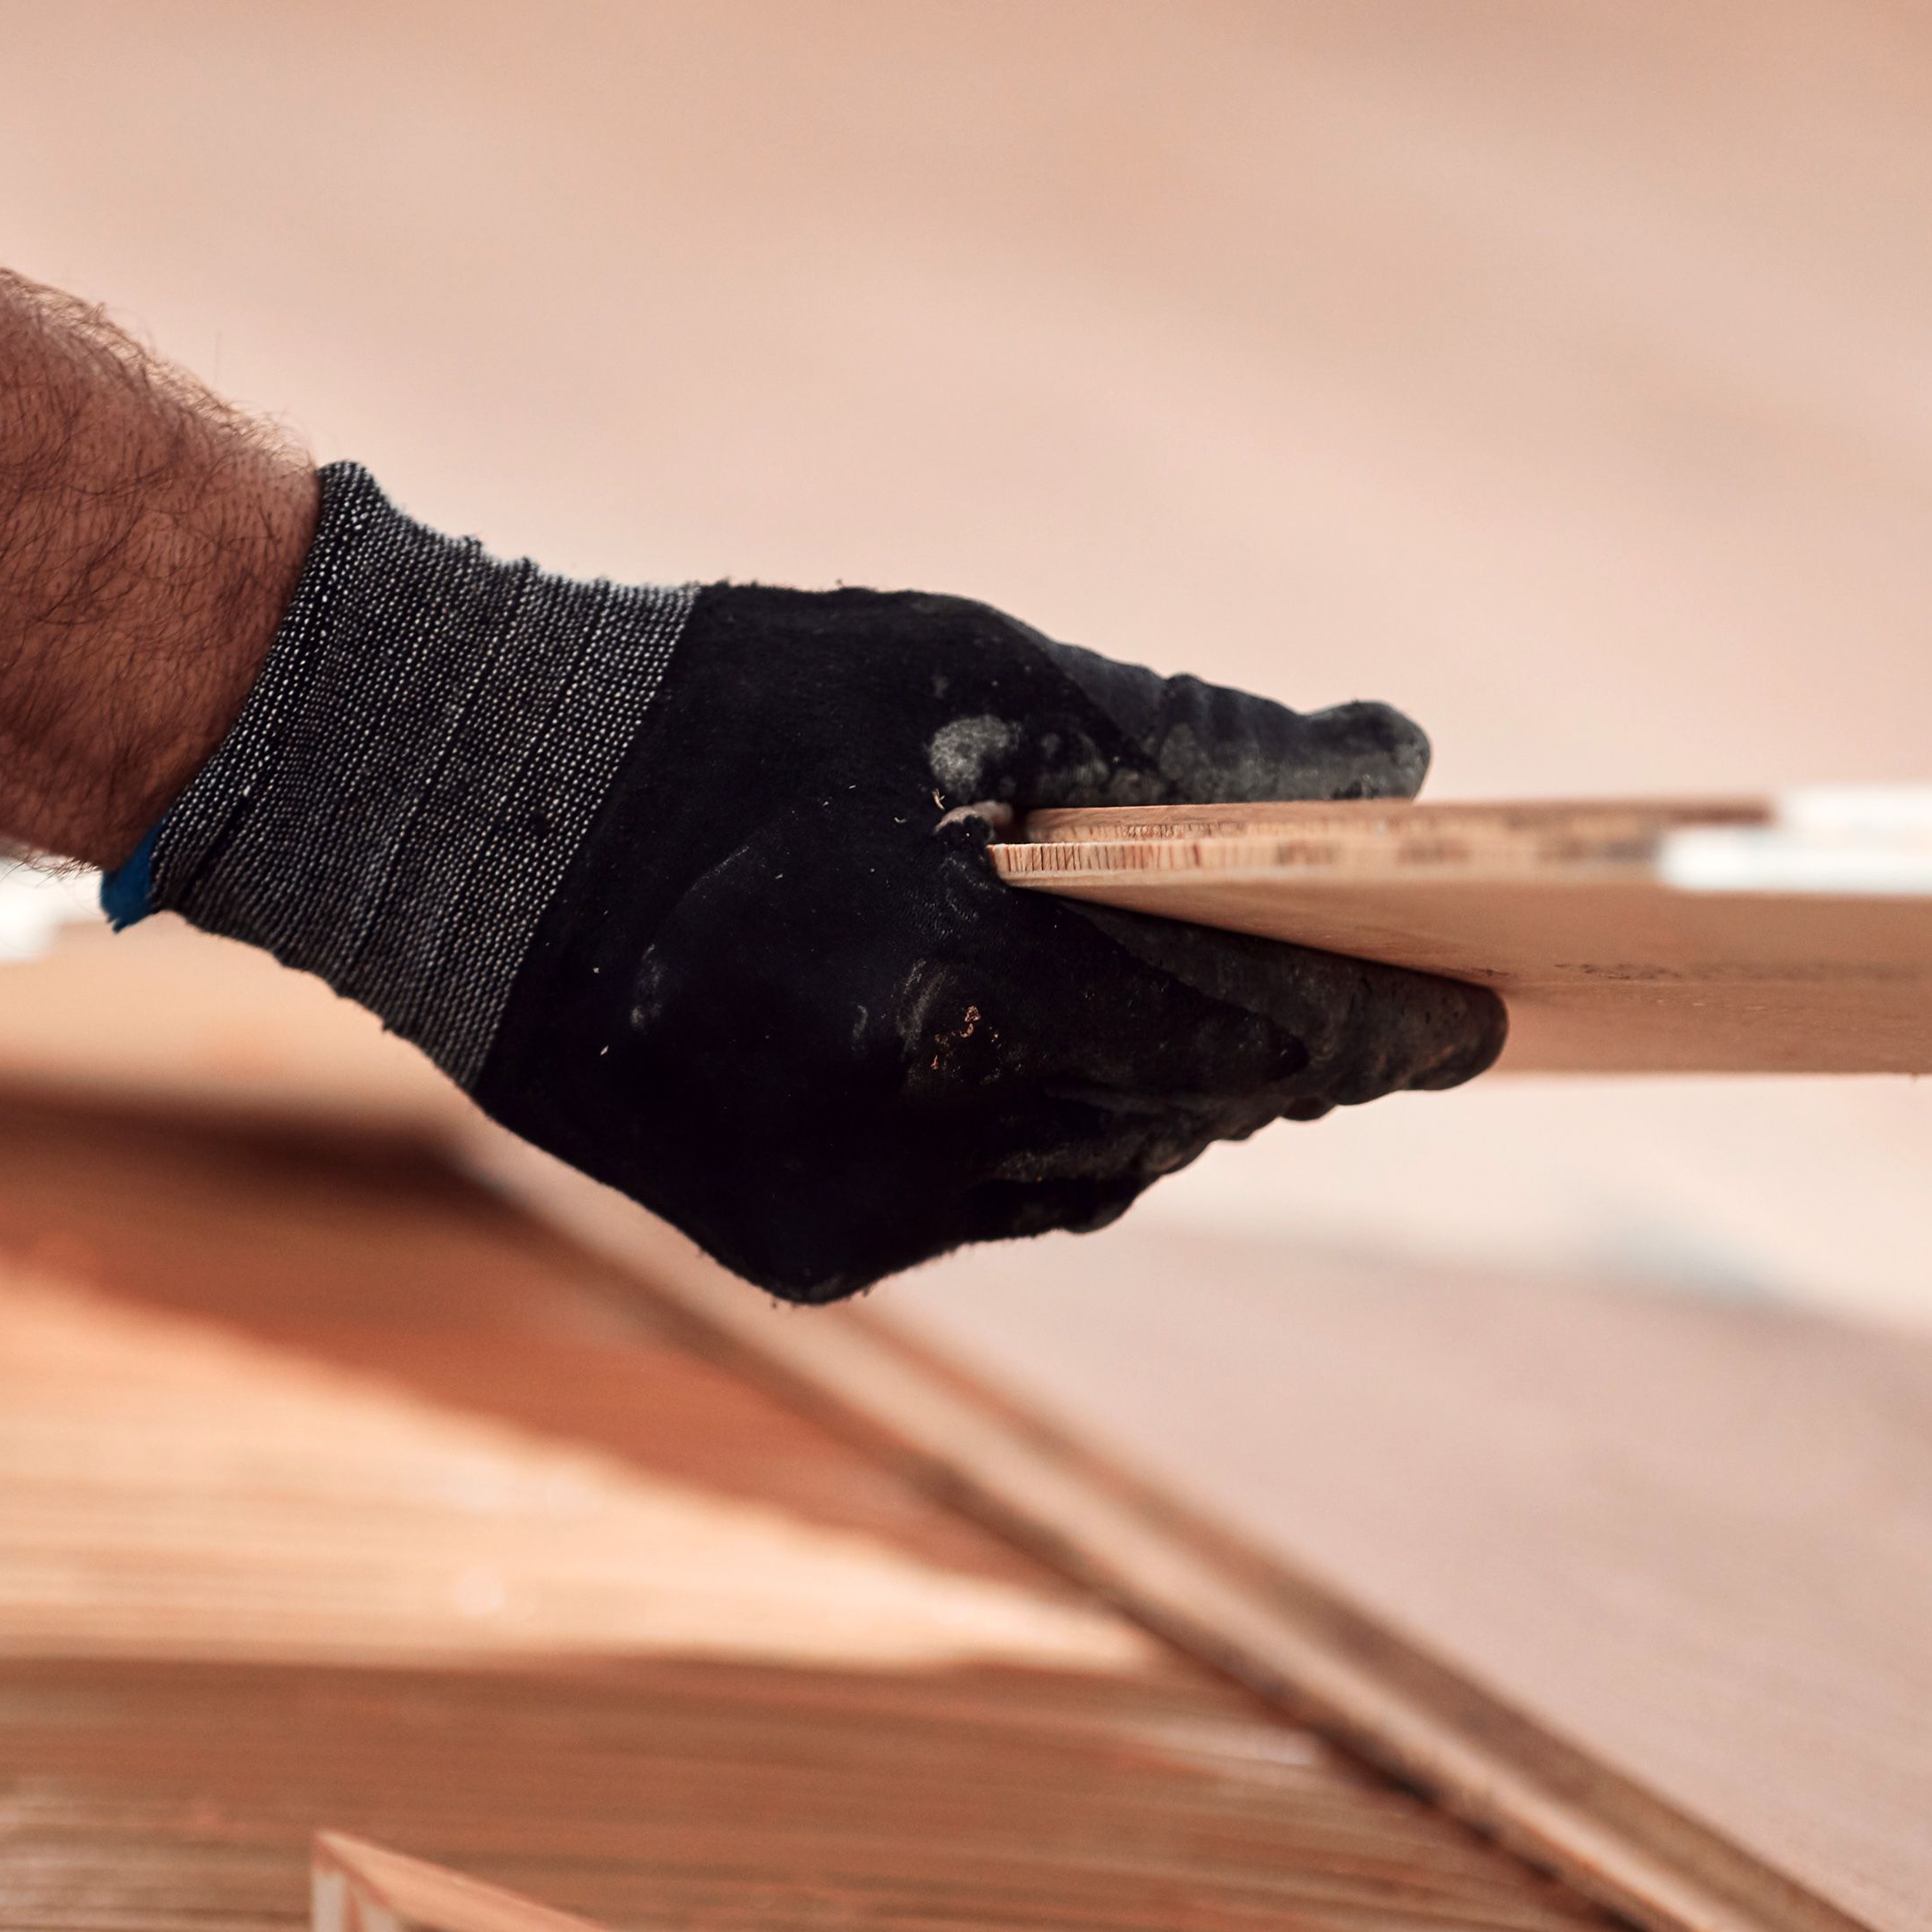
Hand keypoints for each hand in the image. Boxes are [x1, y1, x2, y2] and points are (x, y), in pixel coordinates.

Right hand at [474, 587, 1502, 1299]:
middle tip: (1372, 995)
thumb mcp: (973, 678)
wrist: (448, 816)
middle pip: (1184, 1117)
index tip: (1483, 1013)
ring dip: (1161, 1090)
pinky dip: (1039, 1125)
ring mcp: (845, 1217)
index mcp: (960, 991)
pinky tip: (1035, 1039)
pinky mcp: (795, 1253)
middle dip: (1277, 1050)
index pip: (1251, 1032)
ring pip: (1092, 1172)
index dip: (1380, 1023)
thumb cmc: (729, 707)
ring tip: (1202, 996)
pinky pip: (987, 1201)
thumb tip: (1397, 768)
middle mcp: (909, 1139)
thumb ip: (1197, 742)